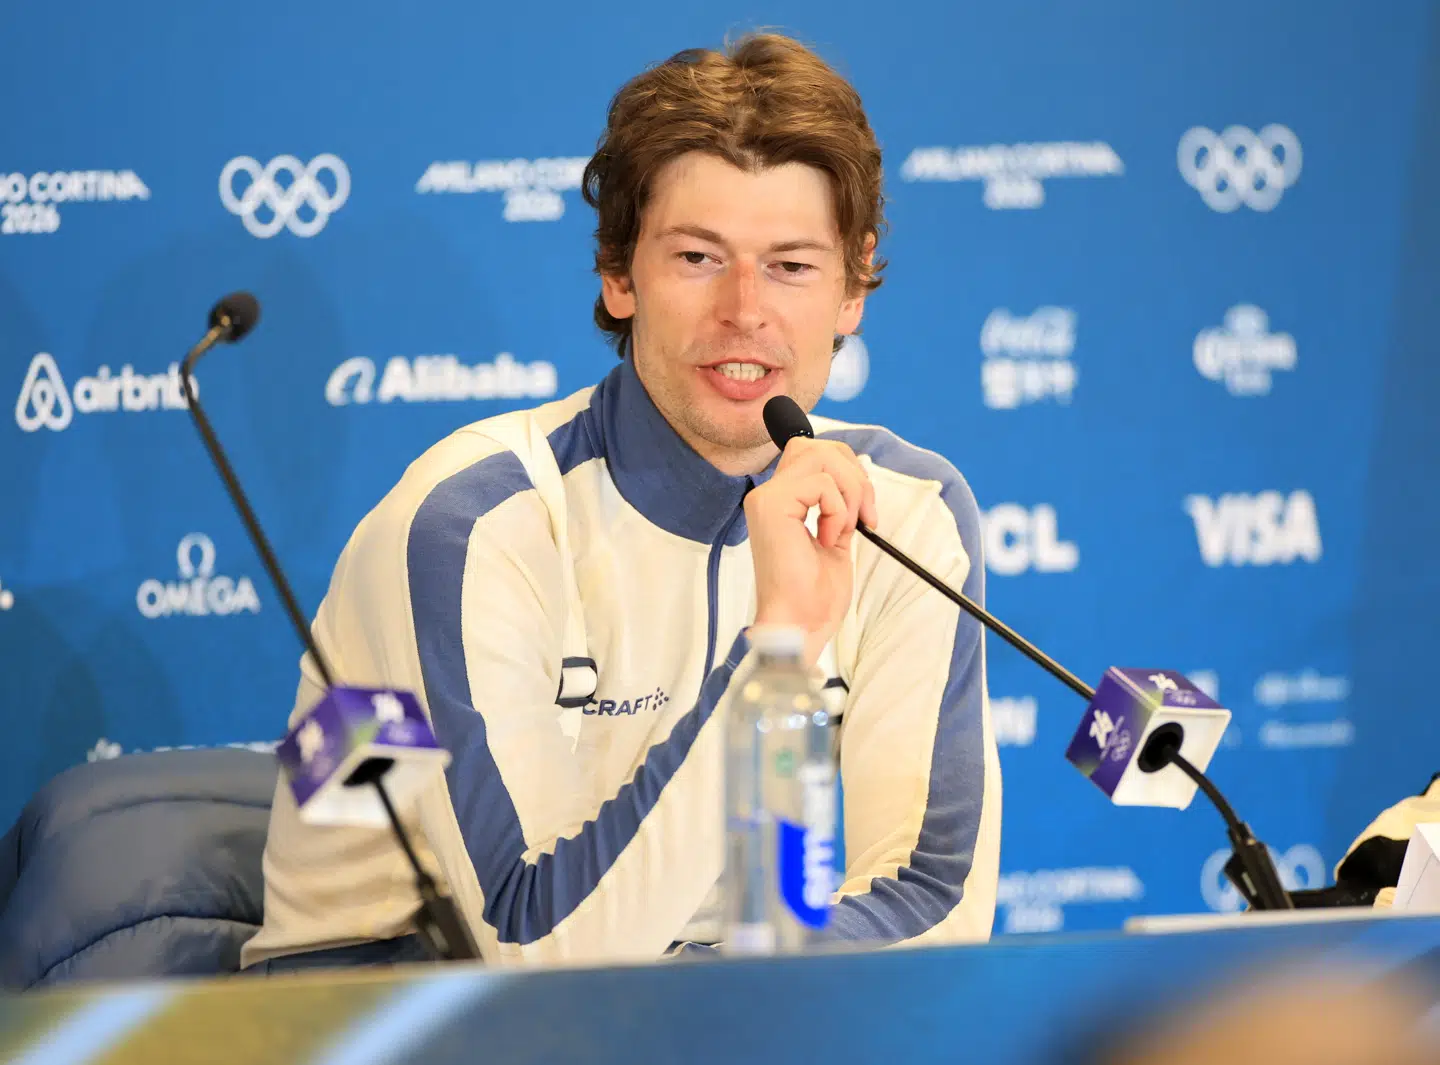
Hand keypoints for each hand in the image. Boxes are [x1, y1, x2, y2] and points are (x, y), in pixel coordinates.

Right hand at [745, 438, 876, 666]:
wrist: (801, 625)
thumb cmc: (814, 595)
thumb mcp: (834, 536)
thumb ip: (836, 505)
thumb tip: (856, 477)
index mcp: (780, 502)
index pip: (813, 454)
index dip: (848, 472)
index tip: (864, 514)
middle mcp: (767, 495)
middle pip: (817, 446)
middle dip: (853, 474)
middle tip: (864, 516)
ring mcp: (766, 498)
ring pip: (821, 456)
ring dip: (849, 492)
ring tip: (843, 528)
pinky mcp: (772, 505)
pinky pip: (821, 483)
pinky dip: (838, 509)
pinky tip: (828, 538)